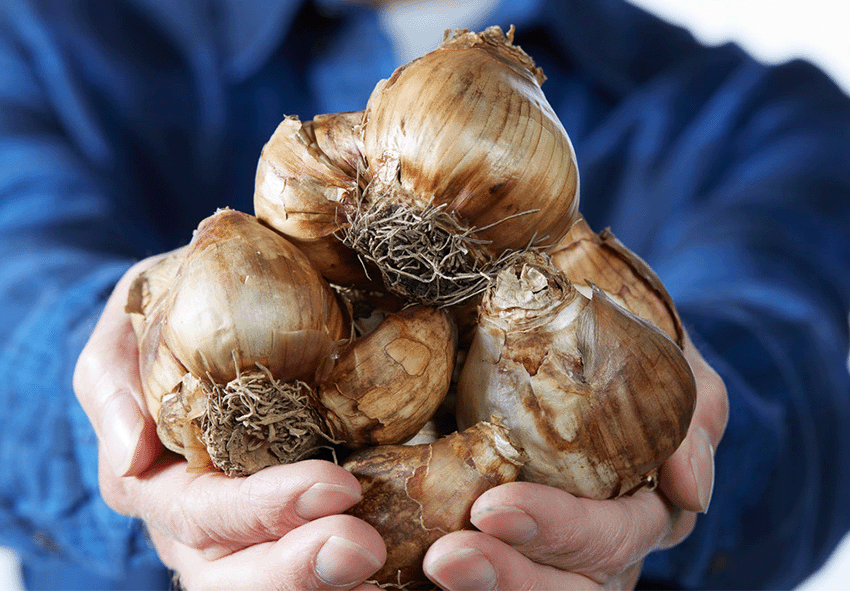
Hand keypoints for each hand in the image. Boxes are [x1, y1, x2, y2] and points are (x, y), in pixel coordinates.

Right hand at [74, 255, 386, 589]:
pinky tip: (393, 567)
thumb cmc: (165, 319)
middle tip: (362, 546)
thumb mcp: (124, 333)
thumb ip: (113, 386)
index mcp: (157, 482)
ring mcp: (245, 532)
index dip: (261, 509)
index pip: (200, 514)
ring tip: (382, 564)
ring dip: (326, 578)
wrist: (201, 314)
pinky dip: (352, 573)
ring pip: (273, 579)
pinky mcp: (293, 520)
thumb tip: (128, 456)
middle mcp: (199, 524)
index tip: (334, 486)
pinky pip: (315, 561)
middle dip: (296, 567)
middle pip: (235, 573)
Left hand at [422, 331, 727, 589]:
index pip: (613, 536)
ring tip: (433, 564)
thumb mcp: (672, 362)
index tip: (494, 509)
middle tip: (448, 558)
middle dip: (511, 579)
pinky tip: (406, 568)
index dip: (561, 530)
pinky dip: (446, 580)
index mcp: (644, 505)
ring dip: (483, 584)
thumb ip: (691, 410)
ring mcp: (555, 550)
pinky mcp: (509, 540)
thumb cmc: (625, 344)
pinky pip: (492, 572)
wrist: (576, 331)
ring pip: (533, 588)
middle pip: (569, 586)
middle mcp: (601, 543)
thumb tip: (690, 489)